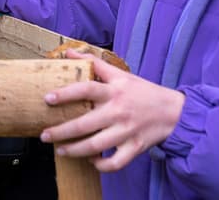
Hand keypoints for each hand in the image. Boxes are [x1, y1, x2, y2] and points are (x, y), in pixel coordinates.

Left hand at [40, 51, 183, 172]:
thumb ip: (95, 63)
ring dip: (74, 151)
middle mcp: (118, 111)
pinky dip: (101, 165)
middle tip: (45, 135)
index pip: (87, 88)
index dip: (66, 93)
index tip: (48, 99)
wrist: (173, 111)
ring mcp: (126, 131)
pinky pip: (115, 162)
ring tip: (60, 150)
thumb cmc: (143, 91)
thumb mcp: (121, 74)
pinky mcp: (134, 147)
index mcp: (114, 91)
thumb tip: (69, 53)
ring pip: (95, 146)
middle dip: (61, 132)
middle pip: (85, 124)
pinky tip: (90, 160)